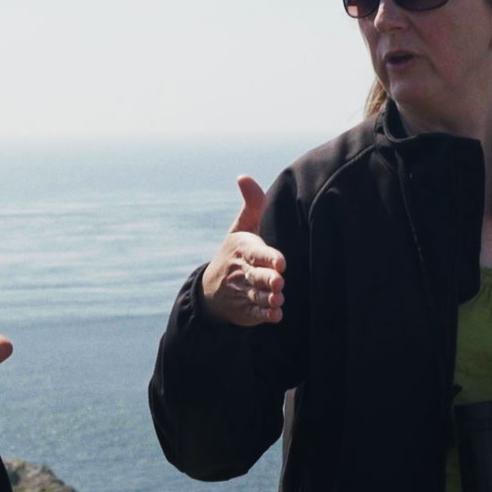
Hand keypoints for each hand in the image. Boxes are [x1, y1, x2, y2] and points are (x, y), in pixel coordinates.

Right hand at [199, 175, 286, 325]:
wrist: (210, 290)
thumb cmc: (235, 253)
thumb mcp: (241, 228)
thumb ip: (252, 204)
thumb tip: (243, 176)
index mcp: (243, 251)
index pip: (256, 254)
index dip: (268, 258)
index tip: (280, 263)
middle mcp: (242, 272)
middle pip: (256, 277)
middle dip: (267, 280)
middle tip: (278, 282)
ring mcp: (244, 293)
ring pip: (257, 296)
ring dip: (268, 298)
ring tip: (278, 299)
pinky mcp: (247, 310)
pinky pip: (256, 314)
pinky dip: (265, 315)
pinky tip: (275, 315)